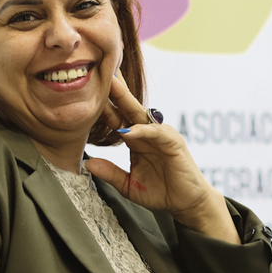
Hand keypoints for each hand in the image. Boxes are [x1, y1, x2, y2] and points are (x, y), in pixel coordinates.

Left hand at [86, 71, 240, 243]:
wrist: (187, 202)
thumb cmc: (161, 191)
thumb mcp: (128, 185)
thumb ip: (111, 173)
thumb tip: (88, 163)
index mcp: (134, 138)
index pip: (115, 117)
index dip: (101, 104)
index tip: (85, 89)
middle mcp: (146, 132)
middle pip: (126, 106)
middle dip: (113, 88)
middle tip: (98, 70)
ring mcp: (160, 134)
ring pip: (139, 113)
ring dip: (125, 98)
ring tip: (111, 85)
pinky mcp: (173, 142)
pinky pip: (155, 133)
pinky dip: (142, 131)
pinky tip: (128, 130)